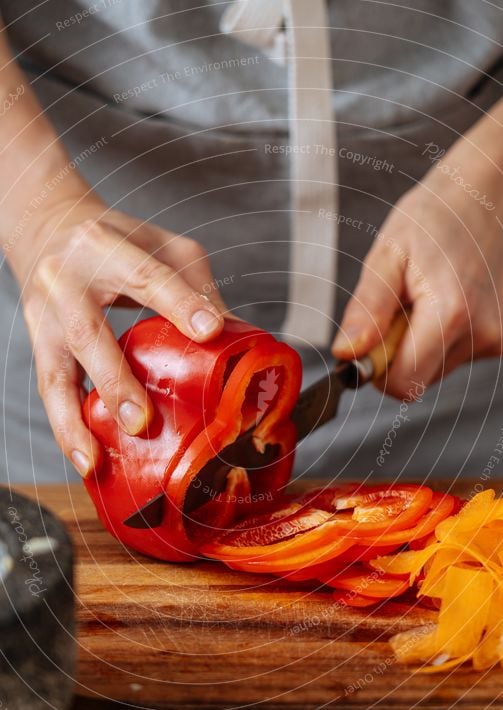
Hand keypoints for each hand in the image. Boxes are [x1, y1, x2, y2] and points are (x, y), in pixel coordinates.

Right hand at [16, 197, 227, 476]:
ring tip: (95, 460)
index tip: (211, 331)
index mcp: (105, 247)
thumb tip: (235, 338)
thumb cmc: (114, 241)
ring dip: (74, 421)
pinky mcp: (37, 343)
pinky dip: (66, 427)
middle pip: (88, 333)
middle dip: (115, 380)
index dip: (180, 304)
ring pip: (55, 373)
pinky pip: (49, 391)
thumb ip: (195, 286)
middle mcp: (66, 281)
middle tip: (142, 421)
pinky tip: (86, 459)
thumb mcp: (159, 247)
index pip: (146, 277)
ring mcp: (45, 316)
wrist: (45, 228)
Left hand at [332, 115, 502, 398]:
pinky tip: (455, 296)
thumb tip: (348, 354)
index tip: (371, 340)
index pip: (402, 384)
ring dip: (424, 341)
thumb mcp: (388, 253)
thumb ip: (367, 309)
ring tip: (431, 294)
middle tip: (403, 303)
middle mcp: (484, 333)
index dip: (377, 369)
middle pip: (419, 380)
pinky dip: (449, 335)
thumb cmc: (439, 213)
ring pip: (438, 369)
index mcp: (452, 312)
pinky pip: (461, 355)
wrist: (495, 189)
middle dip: (400, 351)